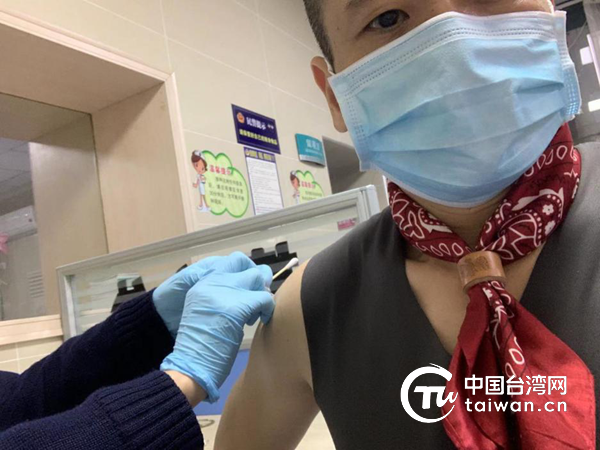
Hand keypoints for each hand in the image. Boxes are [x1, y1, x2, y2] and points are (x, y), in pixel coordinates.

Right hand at [160, 260, 273, 402]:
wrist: (189, 365)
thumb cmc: (198, 346)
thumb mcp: (204, 311)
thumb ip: (221, 296)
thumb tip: (248, 290)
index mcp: (202, 282)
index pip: (232, 261)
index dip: (246, 272)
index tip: (249, 289)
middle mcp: (212, 281)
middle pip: (245, 265)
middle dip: (257, 280)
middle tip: (257, 299)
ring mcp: (224, 291)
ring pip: (257, 277)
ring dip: (262, 293)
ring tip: (256, 312)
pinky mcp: (236, 306)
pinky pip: (264, 298)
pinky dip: (268, 308)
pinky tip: (263, 319)